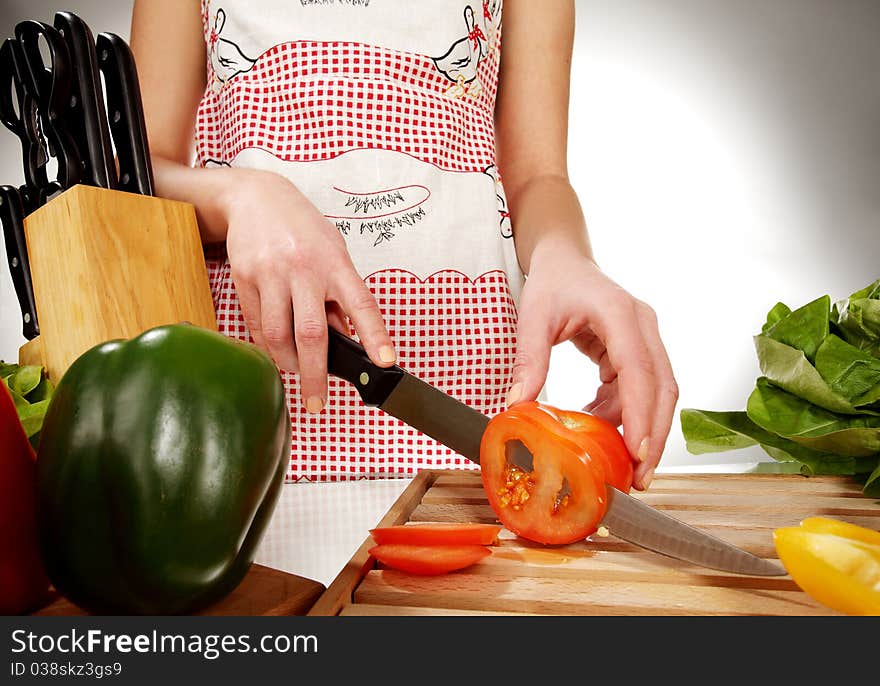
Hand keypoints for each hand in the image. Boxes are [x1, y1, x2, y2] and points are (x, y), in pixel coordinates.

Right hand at [224, 170, 395, 411]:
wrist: (256, 197)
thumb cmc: (302, 229)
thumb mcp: (333, 253)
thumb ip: (339, 296)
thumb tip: (345, 340)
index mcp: (334, 262)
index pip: (360, 304)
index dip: (374, 335)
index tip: (385, 362)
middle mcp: (303, 268)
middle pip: (311, 333)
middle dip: (315, 375)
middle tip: (317, 402)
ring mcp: (271, 273)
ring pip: (277, 335)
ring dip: (287, 363)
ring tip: (296, 372)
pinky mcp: (244, 278)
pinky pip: (254, 325)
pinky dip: (267, 346)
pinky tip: (276, 350)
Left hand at [508, 245, 677, 489]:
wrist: (564, 259)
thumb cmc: (552, 282)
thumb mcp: (533, 317)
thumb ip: (530, 360)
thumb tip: (518, 406)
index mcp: (620, 314)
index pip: (639, 370)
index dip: (641, 414)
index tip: (638, 452)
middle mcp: (642, 326)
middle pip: (662, 388)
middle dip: (654, 435)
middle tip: (640, 477)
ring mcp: (644, 338)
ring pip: (656, 392)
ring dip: (640, 428)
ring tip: (617, 463)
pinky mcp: (637, 350)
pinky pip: (637, 389)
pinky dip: (621, 412)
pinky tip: (597, 424)